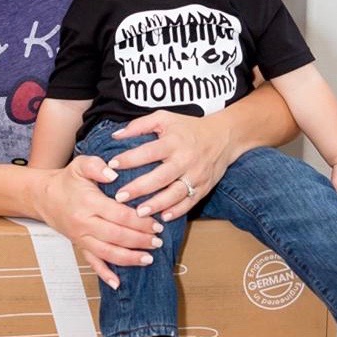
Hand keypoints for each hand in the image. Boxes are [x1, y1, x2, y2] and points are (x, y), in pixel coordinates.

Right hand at [35, 155, 163, 288]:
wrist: (45, 197)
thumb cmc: (68, 181)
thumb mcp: (81, 165)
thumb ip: (97, 166)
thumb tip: (114, 174)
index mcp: (88, 202)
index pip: (119, 215)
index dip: (139, 221)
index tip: (156, 223)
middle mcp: (84, 223)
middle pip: (117, 236)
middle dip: (140, 241)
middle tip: (158, 241)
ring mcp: (81, 237)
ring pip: (107, 253)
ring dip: (129, 258)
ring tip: (148, 259)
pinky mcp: (79, 246)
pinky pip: (92, 263)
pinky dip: (104, 274)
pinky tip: (117, 283)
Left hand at [105, 110, 233, 221]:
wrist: (224, 136)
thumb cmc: (188, 128)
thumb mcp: (165, 118)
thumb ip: (140, 125)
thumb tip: (115, 135)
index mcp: (173, 141)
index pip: (148, 152)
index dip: (130, 159)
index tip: (112, 165)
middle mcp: (185, 159)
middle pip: (160, 177)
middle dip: (139, 188)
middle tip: (120, 197)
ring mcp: (196, 175)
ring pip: (175, 193)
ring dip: (157, 204)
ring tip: (139, 212)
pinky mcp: (204, 187)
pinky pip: (190, 202)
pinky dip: (178, 211)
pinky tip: (163, 217)